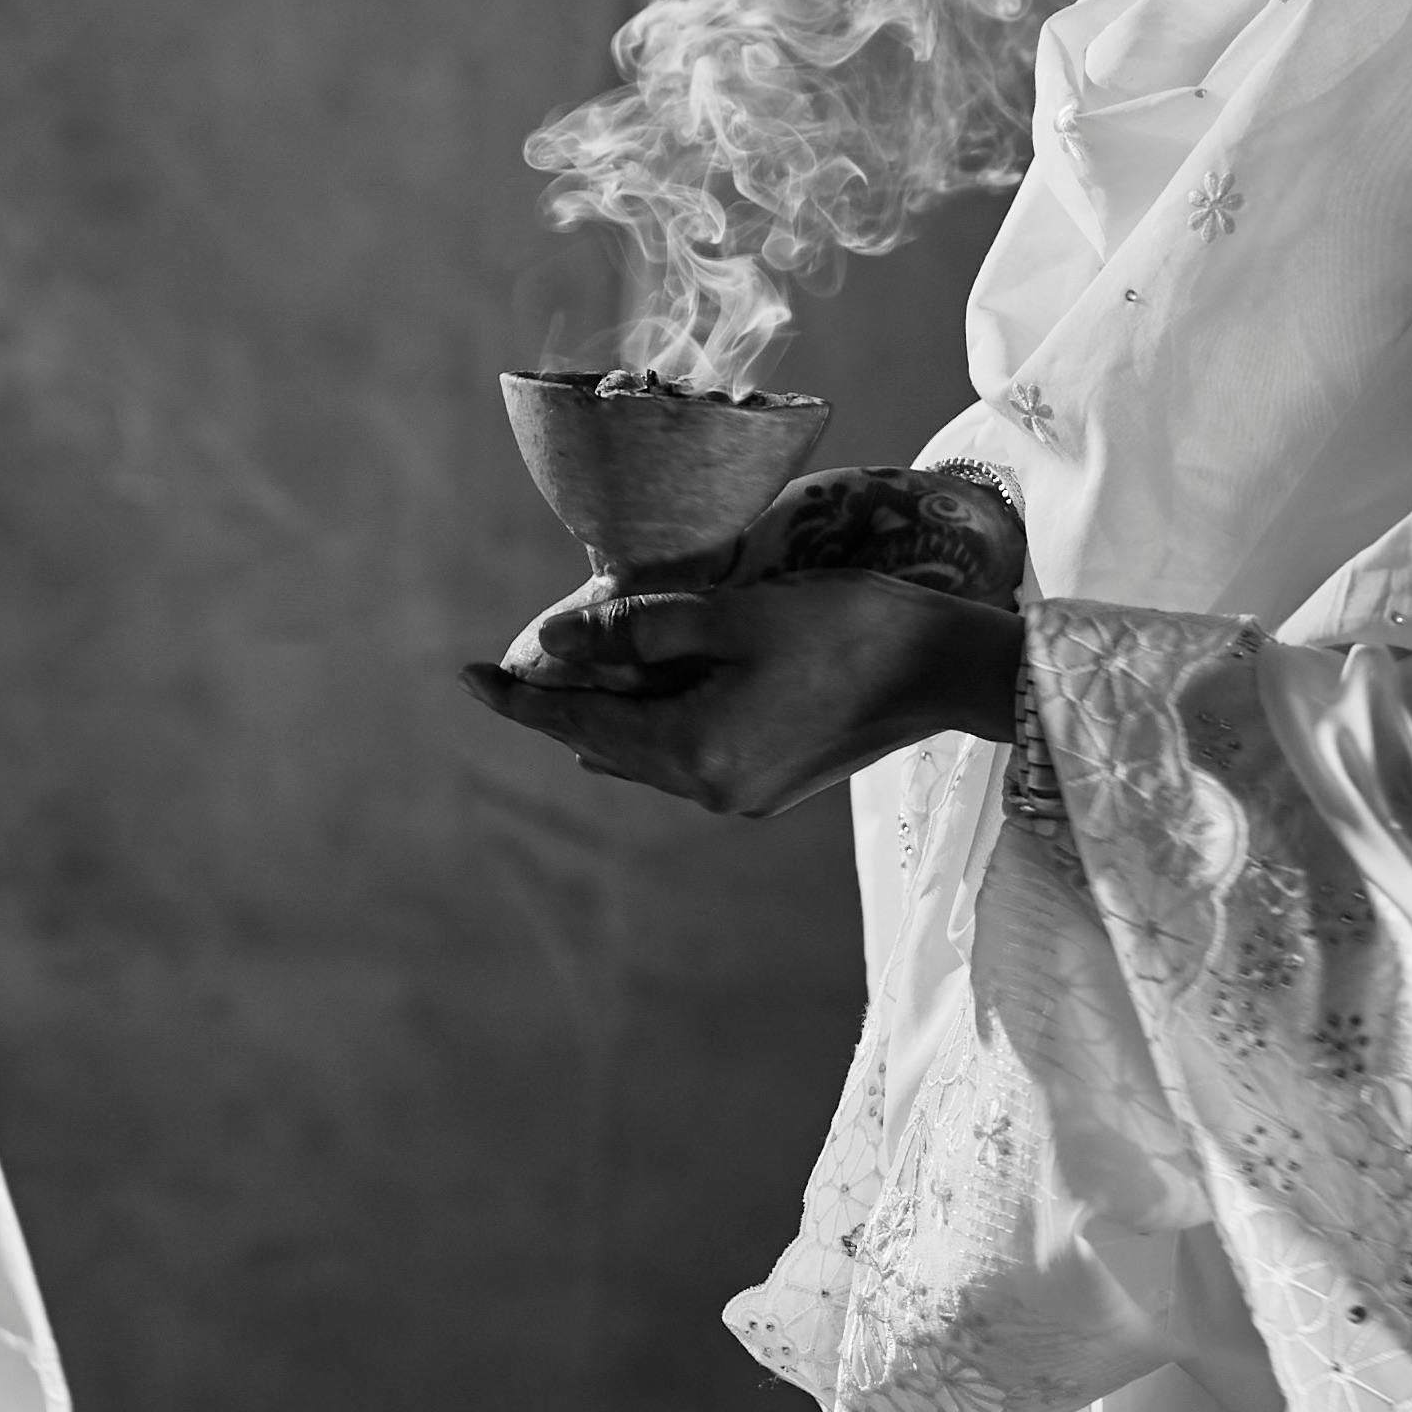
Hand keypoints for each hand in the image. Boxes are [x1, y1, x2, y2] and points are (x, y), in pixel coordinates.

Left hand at [461, 555, 1017, 819]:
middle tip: (510, 666)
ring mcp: (741, 794)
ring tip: (571, 674)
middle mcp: (709, 789)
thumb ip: (639, 629)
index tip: (464, 676)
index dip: (518, 698)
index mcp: (693, 752)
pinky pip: (684, 755)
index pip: (577, 725)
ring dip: (610, 713)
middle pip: (605, 745)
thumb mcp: (733, 616)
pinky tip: (644, 692)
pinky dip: (655, 721)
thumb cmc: (846, 629)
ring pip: (645, 753)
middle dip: (561, 704)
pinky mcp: (769, 783)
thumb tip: (554, 642)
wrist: (947, 671)